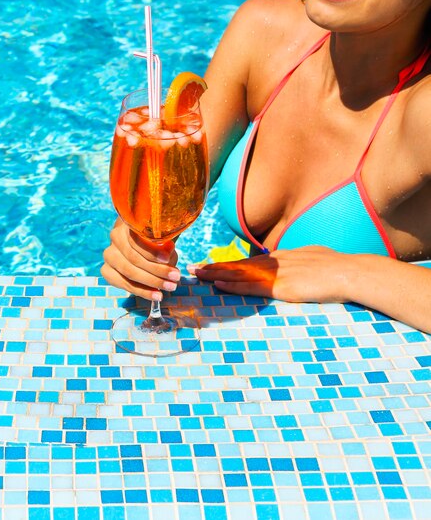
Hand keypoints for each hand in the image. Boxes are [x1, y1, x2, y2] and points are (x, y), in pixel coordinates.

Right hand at [101, 218, 179, 300]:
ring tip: (170, 287)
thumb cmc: (156, 241)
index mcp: (128, 224)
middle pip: (134, 258)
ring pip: (129, 272)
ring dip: (152, 282)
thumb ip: (165, 245)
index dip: (152, 251)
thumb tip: (168, 252)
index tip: (168, 259)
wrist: (140, 246)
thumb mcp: (163, 239)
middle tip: (176, 277)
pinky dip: (142, 291)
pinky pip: (124, 284)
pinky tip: (156, 295)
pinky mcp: (107, 271)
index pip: (136, 240)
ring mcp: (109, 255)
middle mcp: (115, 237)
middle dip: (157, 270)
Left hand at [191, 246, 352, 302]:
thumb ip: (298, 262)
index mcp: (281, 257)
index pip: (248, 261)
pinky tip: (218, 284)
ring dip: (217, 274)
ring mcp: (276, 274)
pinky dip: (232, 285)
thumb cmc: (337, 267)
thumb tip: (295, 265)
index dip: (229, 263)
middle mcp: (274, 263)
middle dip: (215, 267)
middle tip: (195, 268)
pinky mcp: (280, 287)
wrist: (349, 272)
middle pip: (238, 264)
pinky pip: (251, 286)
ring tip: (199, 275)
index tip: (213, 265)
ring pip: (239, 274)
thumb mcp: (312, 258)